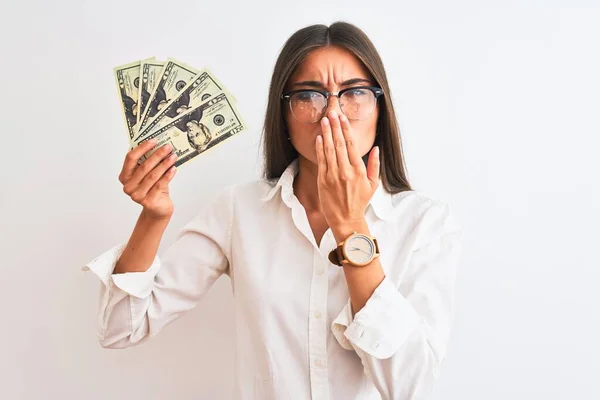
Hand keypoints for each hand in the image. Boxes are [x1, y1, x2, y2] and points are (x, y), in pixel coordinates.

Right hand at [119, 139, 177, 219]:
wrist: (158, 208)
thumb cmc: (153, 188)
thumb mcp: (148, 175)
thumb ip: (148, 163)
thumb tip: (159, 146)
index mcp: (124, 176)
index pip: (130, 158)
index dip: (142, 148)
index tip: (154, 141)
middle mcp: (128, 186)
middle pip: (144, 166)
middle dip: (157, 155)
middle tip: (168, 147)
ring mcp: (136, 195)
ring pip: (153, 175)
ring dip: (165, 164)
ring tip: (173, 156)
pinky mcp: (148, 201)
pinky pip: (160, 185)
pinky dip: (168, 175)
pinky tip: (174, 169)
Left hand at [315, 110, 379, 229]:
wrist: (346, 220)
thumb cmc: (360, 202)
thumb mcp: (372, 184)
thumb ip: (374, 165)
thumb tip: (376, 149)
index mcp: (359, 170)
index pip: (352, 144)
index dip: (346, 129)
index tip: (343, 118)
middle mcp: (346, 171)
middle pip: (340, 143)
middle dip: (335, 126)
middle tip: (331, 113)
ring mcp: (333, 176)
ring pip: (329, 150)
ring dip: (326, 133)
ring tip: (324, 121)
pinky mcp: (323, 181)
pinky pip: (321, 161)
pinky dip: (320, 148)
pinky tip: (319, 138)